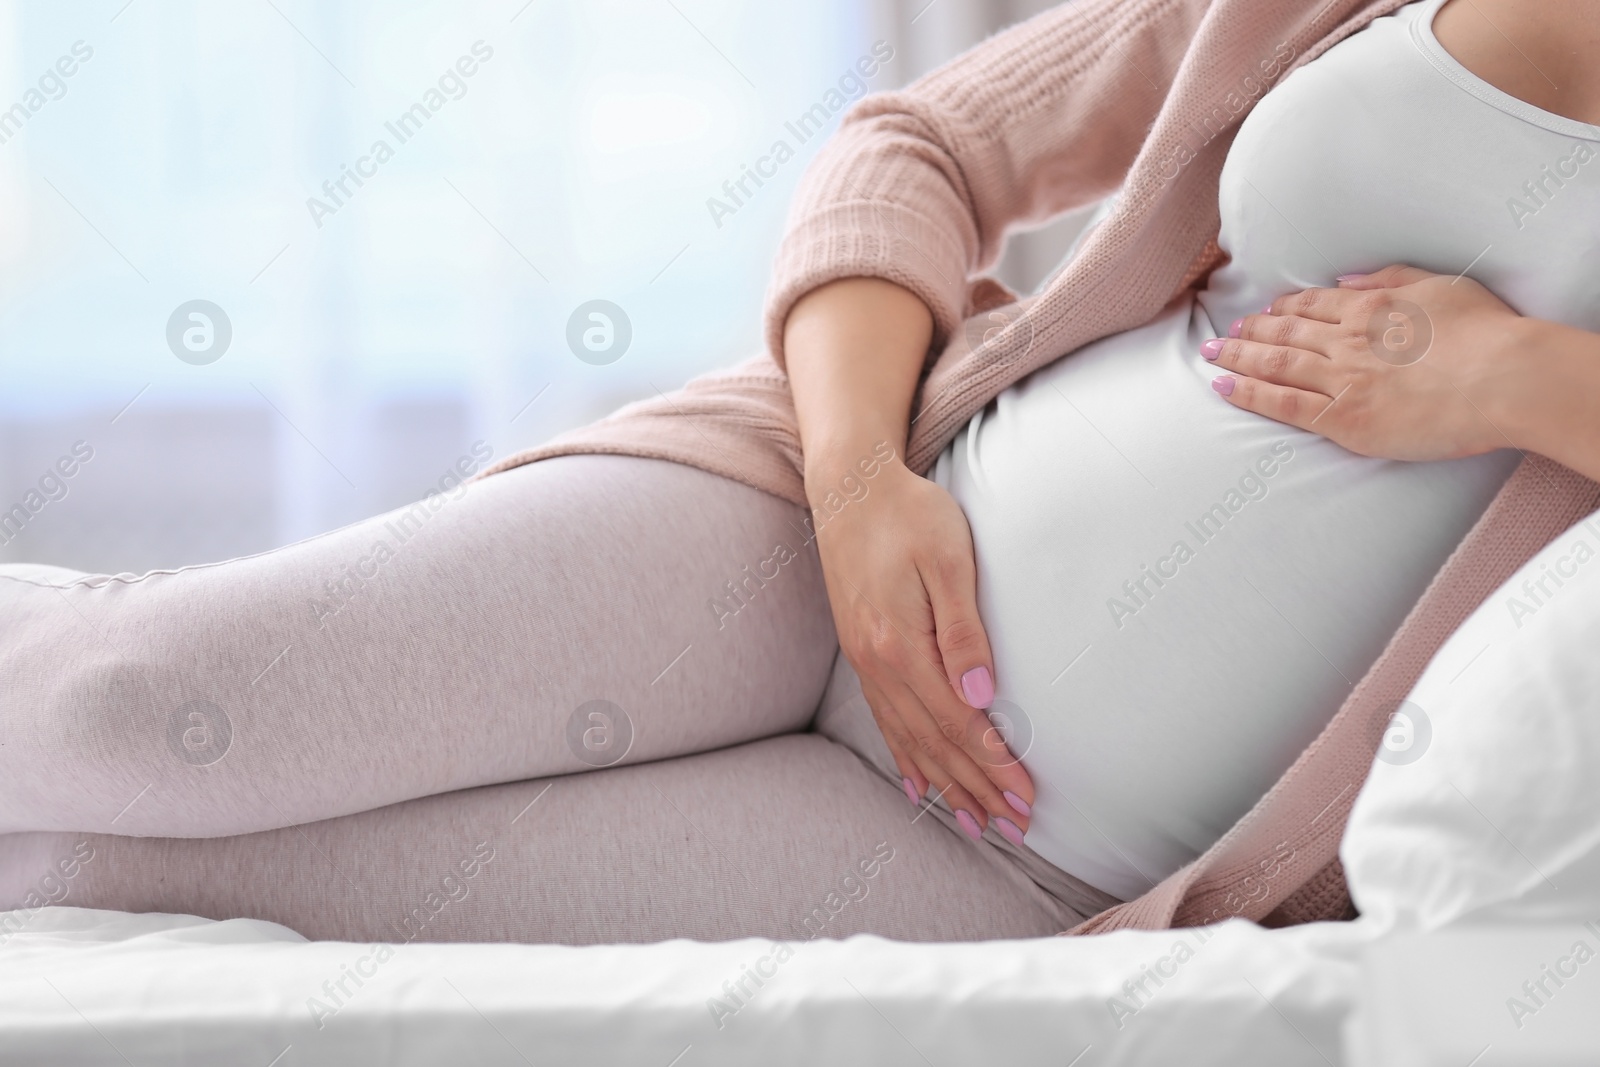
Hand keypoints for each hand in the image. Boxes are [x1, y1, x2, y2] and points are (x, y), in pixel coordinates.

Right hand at [809, 455, 1032, 846]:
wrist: (850, 487)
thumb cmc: (909, 514)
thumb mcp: (948, 559)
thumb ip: (963, 629)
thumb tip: (981, 694)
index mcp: (900, 646)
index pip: (958, 724)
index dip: (993, 766)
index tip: (1027, 799)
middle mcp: (877, 664)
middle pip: (934, 744)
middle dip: (976, 789)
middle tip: (1013, 828)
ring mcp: (865, 662)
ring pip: (909, 741)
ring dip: (945, 786)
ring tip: (975, 823)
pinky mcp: (861, 653)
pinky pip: (885, 723)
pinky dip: (905, 760)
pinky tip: (919, 787)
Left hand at [1203, 265, 1524, 460]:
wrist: (1504, 378)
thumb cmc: (1489, 334)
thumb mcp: (1443, 286)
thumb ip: (1393, 279)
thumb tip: (1347, 282)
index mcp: (1373, 308)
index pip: (1315, 307)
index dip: (1284, 309)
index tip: (1265, 311)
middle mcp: (1348, 340)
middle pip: (1285, 333)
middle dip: (1249, 332)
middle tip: (1224, 334)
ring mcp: (1342, 379)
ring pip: (1275, 364)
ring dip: (1237, 358)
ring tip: (1212, 355)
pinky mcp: (1343, 418)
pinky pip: (1283, 404)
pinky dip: (1248, 393)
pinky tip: (1222, 387)